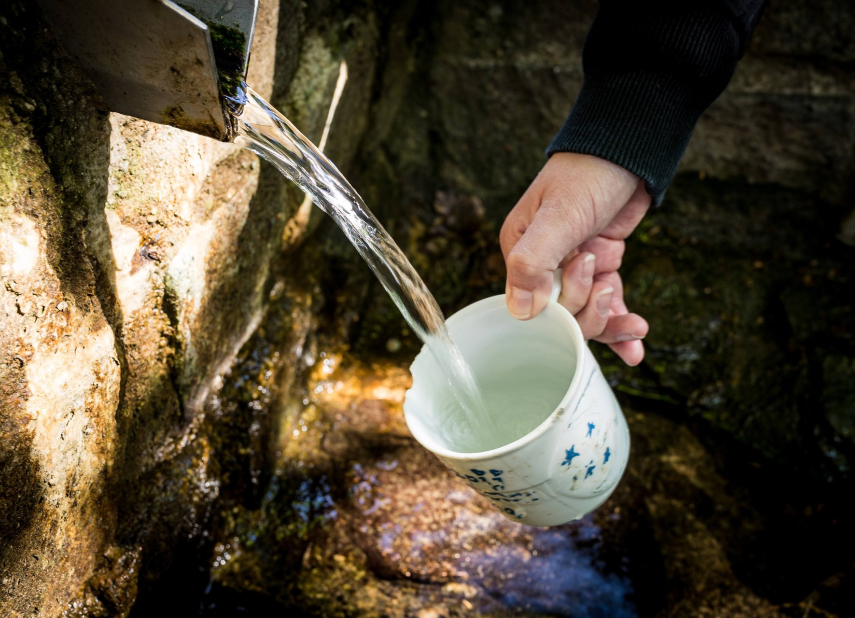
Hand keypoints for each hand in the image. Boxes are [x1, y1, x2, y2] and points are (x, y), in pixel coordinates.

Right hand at [500, 153, 651, 365]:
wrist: (629, 149)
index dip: (565, 307)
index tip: (590, 282)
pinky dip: (620, 325)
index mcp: (521, 251)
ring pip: (588, 314)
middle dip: (591, 309)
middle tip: (606, 278)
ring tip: (636, 325)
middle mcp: (544, 264)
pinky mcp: (602, 265)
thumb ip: (532, 263)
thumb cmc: (588, 174)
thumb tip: (520, 312)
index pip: (535, 304)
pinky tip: (635, 349)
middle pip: (564, 314)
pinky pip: (607, 303)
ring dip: (611, 325)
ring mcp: (574, 267)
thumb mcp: (558, 217)